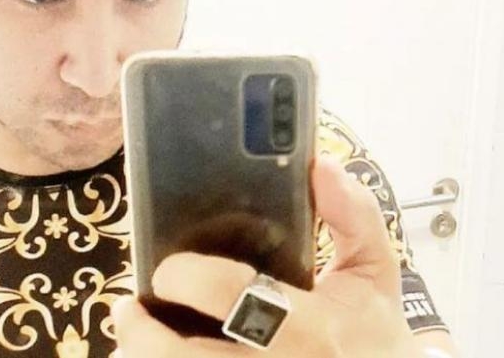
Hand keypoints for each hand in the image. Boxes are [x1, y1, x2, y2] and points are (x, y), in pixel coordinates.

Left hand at [111, 155, 422, 356]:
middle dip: (144, 334)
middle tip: (129, 309)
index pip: (235, 297)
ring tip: (131, 338)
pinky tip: (156, 354)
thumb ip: (354, 214)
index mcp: (309, 328)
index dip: (190, 278)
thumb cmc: (373, 333)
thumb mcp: (375, 270)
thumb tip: (319, 165)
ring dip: (143, 356)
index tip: (168, 268)